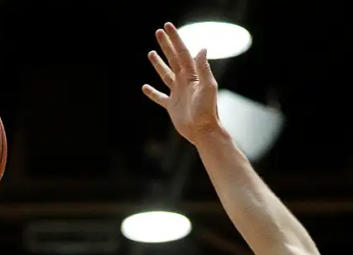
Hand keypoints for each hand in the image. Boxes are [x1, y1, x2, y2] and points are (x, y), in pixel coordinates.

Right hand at [143, 22, 221, 144]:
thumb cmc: (208, 110)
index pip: (182, 52)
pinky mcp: (172, 106)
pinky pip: (160, 97)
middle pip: (173, 58)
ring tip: (151, 53)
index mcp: (192, 75)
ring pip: (165, 74)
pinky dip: (152, 93)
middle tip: (158, 32)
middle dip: (166, 45)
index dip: (175, 39)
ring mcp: (177, 93)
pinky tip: (145, 87)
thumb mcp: (208, 86)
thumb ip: (203, 68)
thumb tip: (202, 48)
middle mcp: (184, 81)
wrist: (203, 131)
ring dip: (158, 64)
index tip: (167, 27)